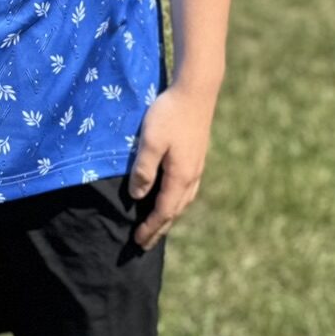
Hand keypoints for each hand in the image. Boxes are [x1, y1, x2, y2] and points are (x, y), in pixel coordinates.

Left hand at [127, 83, 218, 250]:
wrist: (196, 91)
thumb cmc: (169, 114)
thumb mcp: (150, 141)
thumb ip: (143, 170)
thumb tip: (137, 196)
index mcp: (180, 177)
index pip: (163, 211)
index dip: (150, 228)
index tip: (137, 242)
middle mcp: (192, 176)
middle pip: (175, 211)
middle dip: (160, 228)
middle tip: (145, 244)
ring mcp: (197, 166)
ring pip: (183, 201)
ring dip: (169, 216)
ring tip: (158, 225)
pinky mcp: (197, 156)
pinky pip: (187, 189)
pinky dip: (177, 201)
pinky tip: (172, 196)